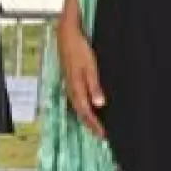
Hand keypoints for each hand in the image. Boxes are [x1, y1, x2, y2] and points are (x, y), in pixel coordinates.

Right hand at [58, 23, 105, 138]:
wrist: (67, 35)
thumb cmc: (79, 49)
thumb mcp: (90, 67)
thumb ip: (94, 86)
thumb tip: (99, 104)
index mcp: (76, 87)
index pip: (85, 112)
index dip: (94, 124)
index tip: (103, 135)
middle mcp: (71, 88)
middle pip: (80, 111)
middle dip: (90, 124)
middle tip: (101, 135)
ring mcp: (69, 83)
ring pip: (77, 105)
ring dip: (86, 116)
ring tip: (94, 124)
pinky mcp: (70, 78)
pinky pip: (76, 98)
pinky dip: (83, 106)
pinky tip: (88, 106)